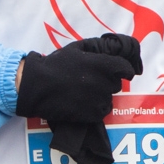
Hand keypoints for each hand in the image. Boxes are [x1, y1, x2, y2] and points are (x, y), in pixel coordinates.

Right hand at [15, 34, 142, 124]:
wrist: (38, 86)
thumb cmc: (55, 65)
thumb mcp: (76, 49)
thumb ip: (95, 49)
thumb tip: (111, 49)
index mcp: (101, 64)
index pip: (125, 69)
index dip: (125, 71)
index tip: (123, 73)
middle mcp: (103, 82)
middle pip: (116, 84)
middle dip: (108, 82)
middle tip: (93, 82)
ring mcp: (98, 99)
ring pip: (110, 99)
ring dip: (102, 96)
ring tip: (86, 93)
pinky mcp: (91, 114)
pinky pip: (102, 111)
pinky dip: (96, 109)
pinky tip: (84, 103)